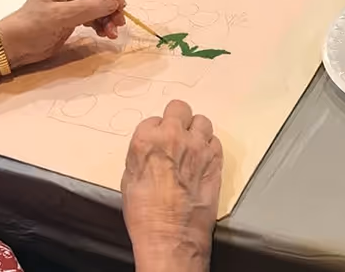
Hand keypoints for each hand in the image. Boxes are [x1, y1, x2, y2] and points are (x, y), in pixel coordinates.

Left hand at [0, 0, 125, 67]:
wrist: (16, 47)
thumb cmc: (33, 27)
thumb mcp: (61, 17)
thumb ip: (89, 8)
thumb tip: (114, 3)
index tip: (121, 5)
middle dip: (110, 6)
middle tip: (119, 23)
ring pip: (98, 3)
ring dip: (107, 17)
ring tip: (111, 33)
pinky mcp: (72, 12)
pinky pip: (93, 13)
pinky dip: (101, 23)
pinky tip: (104, 33)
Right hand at [122, 100, 222, 271]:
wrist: (171, 236)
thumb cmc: (145, 214)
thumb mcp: (129, 179)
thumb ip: (141, 154)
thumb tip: (149, 149)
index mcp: (147, 140)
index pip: (153, 119)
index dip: (155, 132)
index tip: (157, 143)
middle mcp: (173, 137)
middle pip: (180, 108)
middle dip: (177, 120)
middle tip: (176, 134)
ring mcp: (198, 147)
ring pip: (202, 121)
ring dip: (196, 131)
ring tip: (191, 146)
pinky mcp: (215, 160)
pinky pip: (215, 141)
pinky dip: (209, 147)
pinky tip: (202, 159)